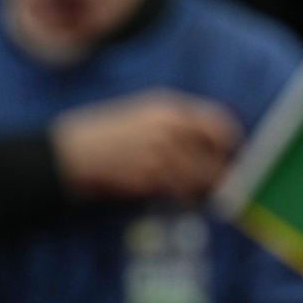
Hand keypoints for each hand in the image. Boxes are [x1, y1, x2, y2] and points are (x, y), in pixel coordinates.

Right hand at [52, 89, 239, 201]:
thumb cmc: (107, 133)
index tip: (233, 153)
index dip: (230, 141)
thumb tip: (211, 141)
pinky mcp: (148, 175)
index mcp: (169, 107)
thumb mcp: (143, 115)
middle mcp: (169, 127)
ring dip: (204, 187)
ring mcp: (159, 151)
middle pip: (215, 153)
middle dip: (221, 170)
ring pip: (200, 175)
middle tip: (224, 181)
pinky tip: (179, 195)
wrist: (70, 152)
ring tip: (203, 192)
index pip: (218, 123)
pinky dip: (183, 195)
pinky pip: (178, 189)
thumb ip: (176, 124)